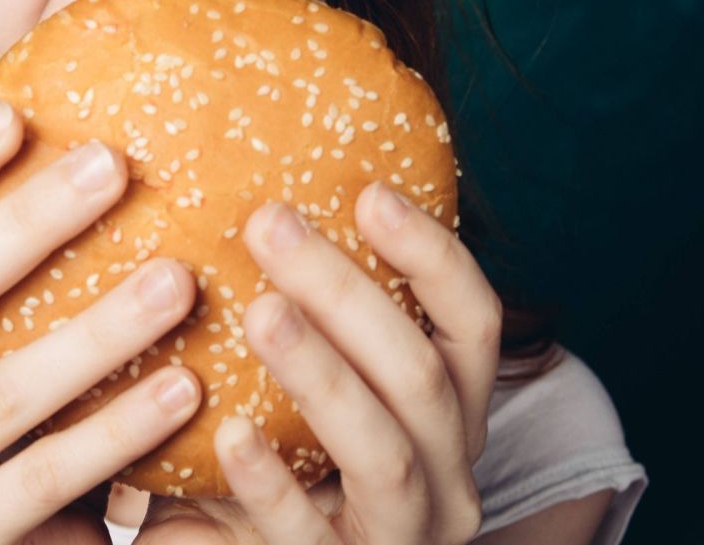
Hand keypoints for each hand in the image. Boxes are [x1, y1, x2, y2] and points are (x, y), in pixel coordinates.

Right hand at [0, 101, 202, 543]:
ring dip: (94, 334)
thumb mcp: (3, 327)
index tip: (16, 115)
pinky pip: (41, 478)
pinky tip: (186, 387)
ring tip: (178, 281)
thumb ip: (26, 257)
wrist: (10, 543)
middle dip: (22, 227)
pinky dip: (117, 431)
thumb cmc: (23, 405)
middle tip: (112, 167)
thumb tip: (108, 137)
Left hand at [135, 182, 500, 544]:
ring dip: (322, 373)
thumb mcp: (302, 383)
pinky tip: (231, 430)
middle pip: (422, 375)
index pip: (472, 323)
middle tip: (269, 223)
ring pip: (384, 451)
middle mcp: (446, 475)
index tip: (371, 192)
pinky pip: (308, 534)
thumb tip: (241, 197)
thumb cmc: (274, 454)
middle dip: (346, 292)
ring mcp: (401, 536)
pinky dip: (272, 481)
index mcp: (447, 412)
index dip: (432, 254)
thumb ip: (299, 309)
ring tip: (260, 312)